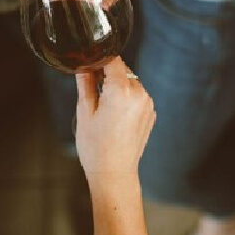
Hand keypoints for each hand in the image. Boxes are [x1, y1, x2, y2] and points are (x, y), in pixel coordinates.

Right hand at [75, 58, 155, 185]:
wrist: (114, 174)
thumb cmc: (96, 147)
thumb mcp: (84, 112)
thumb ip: (85, 83)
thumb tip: (84, 67)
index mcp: (121, 91)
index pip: (112, 60)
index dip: (99, 61)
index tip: (89, 66)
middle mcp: (139, 94)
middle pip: (122, 70)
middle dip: (108, 75)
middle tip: (92, 90)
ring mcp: (147, 104)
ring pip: (130, 83)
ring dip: (118, 87)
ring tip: (104, 107)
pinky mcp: (150, 114)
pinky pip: (137, 97)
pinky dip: (127, 99)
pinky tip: (115, 116)